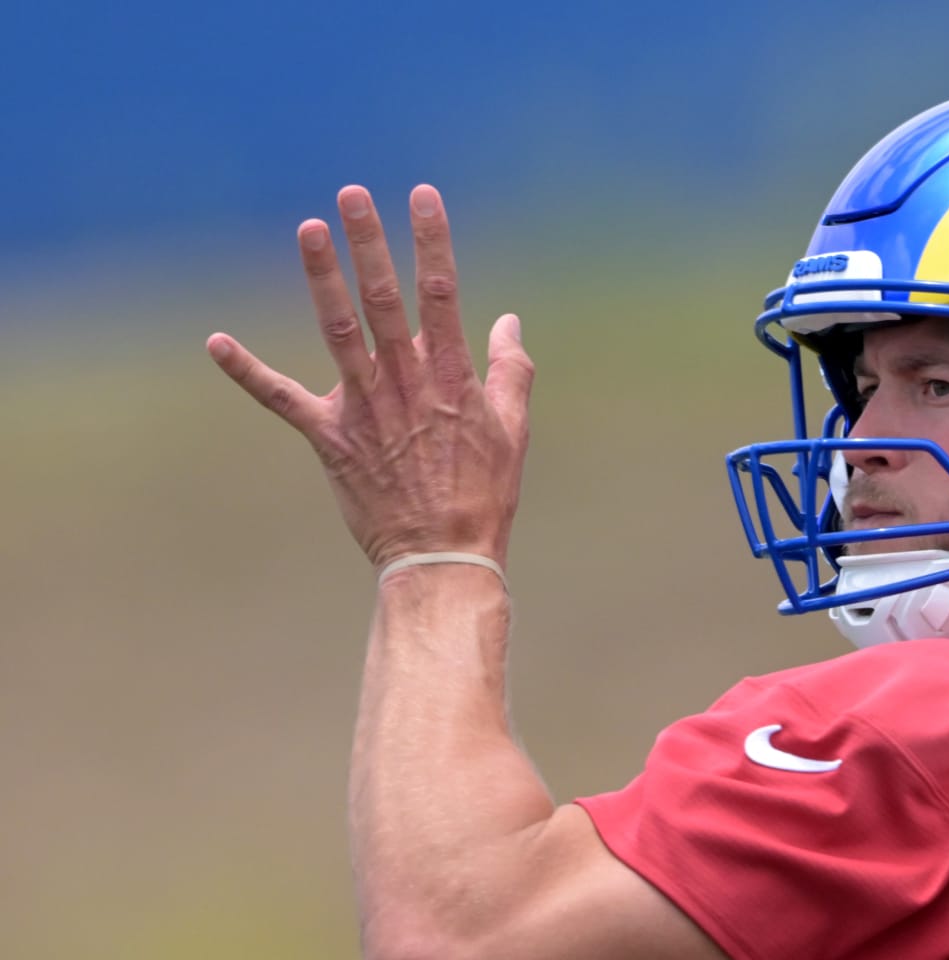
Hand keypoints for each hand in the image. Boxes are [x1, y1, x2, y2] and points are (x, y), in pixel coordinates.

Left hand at [206, 185, 533, 570]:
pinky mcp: (331, 439)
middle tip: (352, 194)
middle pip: (385, 299)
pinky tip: (216, 342)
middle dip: (369, 243)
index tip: (422, 197)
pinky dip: (248, 372)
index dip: (432, 242)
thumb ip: (509, 371)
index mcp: (451, 377)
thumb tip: (508, 323)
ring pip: (339, 331)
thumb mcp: (512, 431)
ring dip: (322, 278)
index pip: (442, 294)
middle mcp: (406, 383)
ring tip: (308, 230)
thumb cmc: (483, 495)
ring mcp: (365, 409)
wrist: (443, 554)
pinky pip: (283, 400)